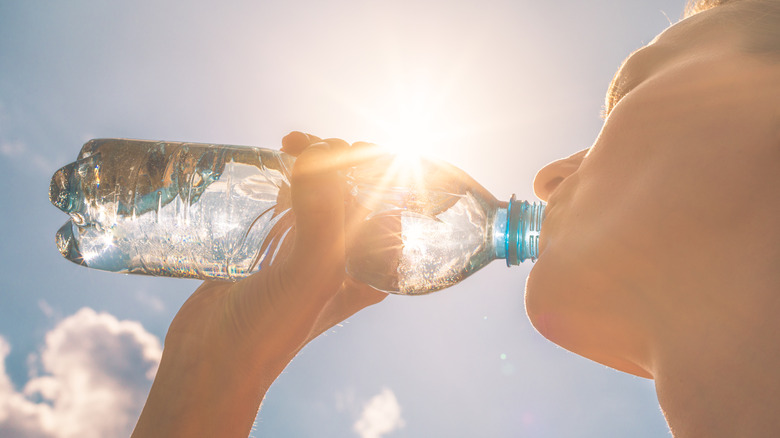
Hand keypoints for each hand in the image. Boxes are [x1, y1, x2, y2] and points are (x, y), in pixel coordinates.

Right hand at [132, 132, 386, 437]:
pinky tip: (275, 161)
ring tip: (289, 145)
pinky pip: (290, 198)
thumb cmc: (270, 329)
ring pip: (322, 189)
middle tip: (308, 144)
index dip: (372, 166)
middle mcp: (347, 255)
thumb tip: (321, 153)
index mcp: (372, 266)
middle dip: (339, 156)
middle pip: (355, 189)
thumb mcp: (310, 275)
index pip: (388, 200)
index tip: (341, 147)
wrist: (211, 361)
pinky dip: (287, 175)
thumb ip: (322, 216)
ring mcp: (309, 248)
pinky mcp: (275, 244)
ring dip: (313, 160)